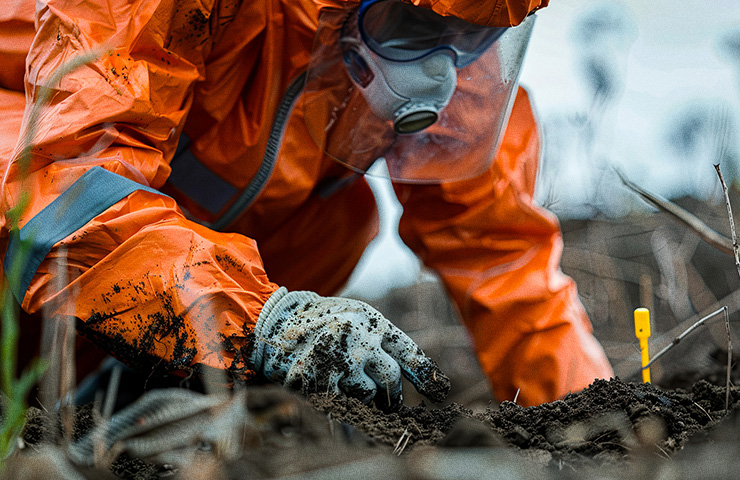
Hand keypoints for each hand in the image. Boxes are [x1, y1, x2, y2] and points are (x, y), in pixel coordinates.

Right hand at [249, 287, 449, 409]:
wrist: (275, 320)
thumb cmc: (323, 321)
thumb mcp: (356, 316)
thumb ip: (383, 341)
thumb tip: (419, 377)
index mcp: (371, 322)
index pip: (409, 353)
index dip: (427, 376)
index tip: (439, 392)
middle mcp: (358, 339)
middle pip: (391, 380)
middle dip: (391, 394)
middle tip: (386, 401)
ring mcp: (337, 361)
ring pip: (368, 396)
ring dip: (365, 402)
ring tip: (351, 391)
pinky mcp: (316, 380)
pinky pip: (342, 410)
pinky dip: (347, 419)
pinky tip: (348, 422)